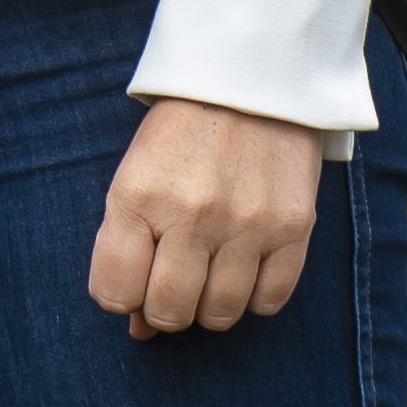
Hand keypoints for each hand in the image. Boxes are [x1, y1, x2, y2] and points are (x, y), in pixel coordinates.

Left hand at [88, 99, 321, 336]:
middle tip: (171, 275)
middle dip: (163, 306)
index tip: (130, 277)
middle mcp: (192, 214)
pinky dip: (253, 295)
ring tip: (208, 265)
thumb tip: (138, 329)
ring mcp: (246, 223)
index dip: (118, 294)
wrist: (251, 77)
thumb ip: (127, 247)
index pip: (113, 290)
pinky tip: (244, 263)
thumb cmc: (180, 131)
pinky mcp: (293, 229)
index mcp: (139, 195)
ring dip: (208, 302)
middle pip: (168, 312)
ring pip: (219, 315)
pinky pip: (268, 303)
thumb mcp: (136, 175)